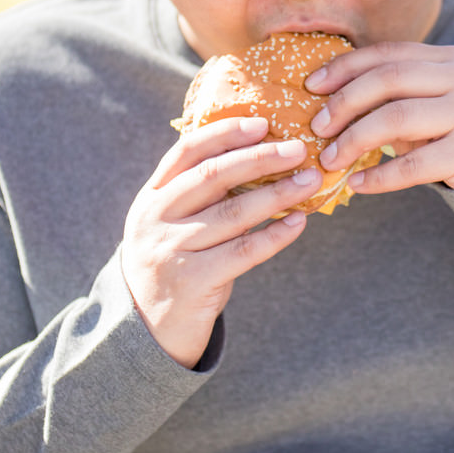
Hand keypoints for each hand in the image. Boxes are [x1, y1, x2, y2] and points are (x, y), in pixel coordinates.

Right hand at [121, 116, 322, 366]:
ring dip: (278, 194)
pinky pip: (244, 252)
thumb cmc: (174, 265)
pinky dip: (275, 235)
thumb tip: (261, 157)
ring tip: (310, 180)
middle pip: (214, 176)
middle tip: (298, 149)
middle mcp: (156, 218)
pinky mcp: (193, 282)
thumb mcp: (171, 224)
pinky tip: (298, 223)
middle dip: (260, 158)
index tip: (263, 123)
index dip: (226, 133)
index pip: (187, 151)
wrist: (143, 329)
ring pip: (234, 213)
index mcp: (152, 196)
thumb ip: (200, 194)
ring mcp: (172, 250)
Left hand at [305, 42, 453, 192]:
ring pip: (397, 118)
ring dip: (354, 139)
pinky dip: (379, 177)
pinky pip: (413, 166)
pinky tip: (357, 185)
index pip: (388, 54)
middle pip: (389, 80)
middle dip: (344, 103)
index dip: (345, 68)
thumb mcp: (434, 99)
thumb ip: (396, 92)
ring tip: (331, 159)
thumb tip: (327, 100)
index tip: (311, 86)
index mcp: (451, 58)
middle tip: (317, 127)